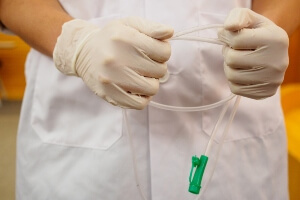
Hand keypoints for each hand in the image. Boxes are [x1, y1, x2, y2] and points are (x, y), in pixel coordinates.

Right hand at [53, 17, 172, 108]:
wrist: (84, 53)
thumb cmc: (112, 39)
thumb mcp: (130, 25)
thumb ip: (152, 28)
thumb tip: (170, 32)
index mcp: (125, 38)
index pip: (164, 51)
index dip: (163, 51)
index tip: (153, 51)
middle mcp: (117, 59)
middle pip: (160, 70)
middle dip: (156, 66)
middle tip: (144, 63)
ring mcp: (112, 80)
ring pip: (152, 88)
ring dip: (150, 82)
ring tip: (140, 75)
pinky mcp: (110, 95)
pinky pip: (139, 104)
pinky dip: (143, 97)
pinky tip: (137, 88)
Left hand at [218, 8, 288, 98]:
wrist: (271, 50)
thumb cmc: (256, 31)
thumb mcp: (249, 17)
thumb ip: (237, 17)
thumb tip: (228, 28)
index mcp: (275, 39)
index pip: (236, 40)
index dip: (226, 36)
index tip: (228, 35)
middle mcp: (277, 62)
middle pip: (232, 60)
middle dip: (228, 52)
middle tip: (235, 49)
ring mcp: (272, 80)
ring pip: (231, 76)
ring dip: (229, 67)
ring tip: (238, 60)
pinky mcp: (265, 93)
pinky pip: (235, 89)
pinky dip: (233, 80)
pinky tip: (242, 71)